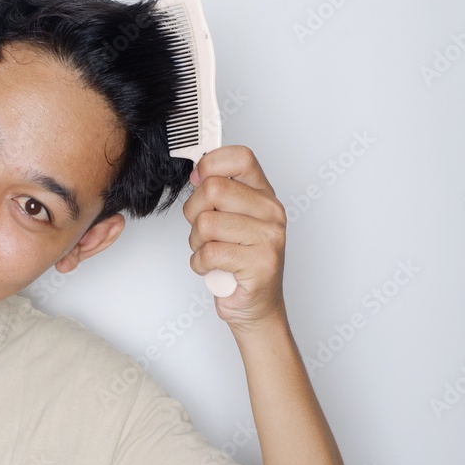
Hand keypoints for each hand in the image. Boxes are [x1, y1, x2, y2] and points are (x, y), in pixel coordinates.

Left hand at [182, 145, 287, 332]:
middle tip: (203, 230)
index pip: (240, 157)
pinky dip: (200, 264)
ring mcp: (269, 238)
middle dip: (193, 212)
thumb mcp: (230, 219)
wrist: (256, 306)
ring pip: (206, 223)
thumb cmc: (238, 262)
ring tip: (211, 252)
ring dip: (197, 243)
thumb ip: (219, 193)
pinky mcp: (260, 264)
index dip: (210, 164)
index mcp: (264, 195)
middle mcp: (271, 212)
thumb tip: (197, 172)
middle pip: (213, 189)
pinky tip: (213, 268)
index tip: (198, 180)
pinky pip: (209, 253)